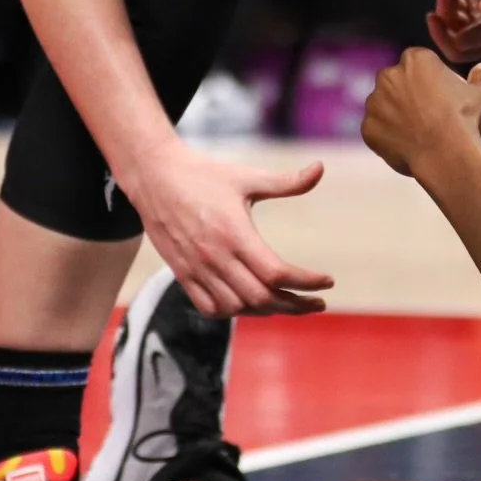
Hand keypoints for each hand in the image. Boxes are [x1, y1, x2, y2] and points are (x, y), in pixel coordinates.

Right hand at [123, 142, 332, 318]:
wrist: (154, 178)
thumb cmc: (204, 175)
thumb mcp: (247, 177)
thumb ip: (286, 181)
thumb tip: (320, 168)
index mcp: (235, 232)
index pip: (277, 273)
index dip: (306, 282)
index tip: (326, 281)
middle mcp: (215, 256)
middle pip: (262, 298)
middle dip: (295, 304)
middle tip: (316, 302)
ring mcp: (197, 269)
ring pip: (237, 307)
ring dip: (267, 310)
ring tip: (288, 303)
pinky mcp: (183, 274)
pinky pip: (210, 307)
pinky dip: (234, 312)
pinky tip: (251, 304)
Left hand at [361, 48, 480, 177]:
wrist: (446, 155)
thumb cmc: (467, 120)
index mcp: (415, 59)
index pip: (420, 64)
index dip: (432, 80)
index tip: (443, 97)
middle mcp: (388, 75)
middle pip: (397, 82)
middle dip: (409, 95)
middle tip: (429, 116)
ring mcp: (374, 102)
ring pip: (384, 107)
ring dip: (396, 116)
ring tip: (420, 134)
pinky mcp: (367, 128)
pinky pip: (377, 131)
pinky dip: (388, 137)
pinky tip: (409, 146)